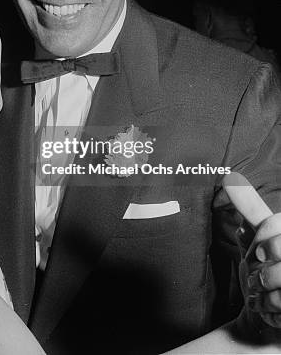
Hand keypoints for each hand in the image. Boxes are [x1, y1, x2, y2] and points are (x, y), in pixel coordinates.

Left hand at [224, 173, 280, 336]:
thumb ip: (250, 213)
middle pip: (278, 246)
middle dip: (261, 268)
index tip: (258, 255)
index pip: (274, 223)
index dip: (263, 240)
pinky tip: (274, 315)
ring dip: (265, 293)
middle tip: (258, 281)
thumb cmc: (266, 284)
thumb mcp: (255, 245)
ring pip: (280, 278)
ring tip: (265, 298)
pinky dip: (272, 311)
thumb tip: (231, 179)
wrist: (273, 327)